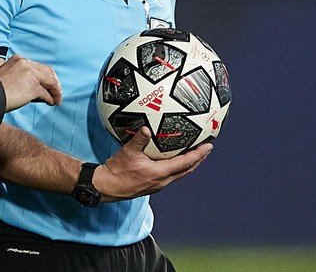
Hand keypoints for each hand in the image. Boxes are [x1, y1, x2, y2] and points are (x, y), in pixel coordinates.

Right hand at [0, 54, 61, 110]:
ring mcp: (30, 74)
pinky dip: (50, 99)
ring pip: (50, 81)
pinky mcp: (33, 87)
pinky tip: (51, 103)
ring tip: (57, 99)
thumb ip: (21, 76)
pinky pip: (46, 94)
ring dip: (55, 91)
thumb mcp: (8, 75)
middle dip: (54, 83)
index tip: (48, 85)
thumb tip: (37, 87)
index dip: (46, 76)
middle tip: (56, 92)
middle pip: (48, 72)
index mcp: (19, 59)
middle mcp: (26, 64)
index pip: (38, 67)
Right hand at [94, 127, 211, 201]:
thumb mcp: (127, 152)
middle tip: (206, 149)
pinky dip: (177, 167)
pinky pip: (170, 175)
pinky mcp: (152, 185)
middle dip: (198, 160)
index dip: (198, 154)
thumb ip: (138, 140)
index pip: (185, 163)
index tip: (208, 146)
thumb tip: (146, 129)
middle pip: (187, 170)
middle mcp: (162, 181)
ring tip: (194, 154)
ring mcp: (158, 185)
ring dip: (189, 164)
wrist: (107, 186)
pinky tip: (172, 160)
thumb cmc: (117, 171)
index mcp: (160, 173)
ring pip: (179, 174)